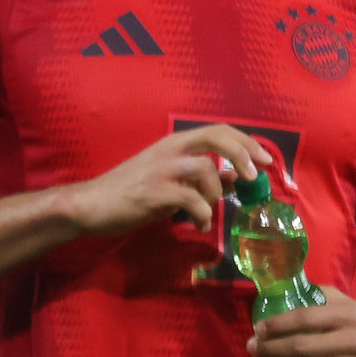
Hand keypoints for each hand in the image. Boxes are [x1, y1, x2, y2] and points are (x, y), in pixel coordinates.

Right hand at [59, 126, 271, 235]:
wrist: (91, 204)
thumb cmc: (128, 191)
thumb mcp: (169, 180)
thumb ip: (199, 179)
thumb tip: (235, 180)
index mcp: (173, 144)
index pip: (218, 130)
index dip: (246, 142)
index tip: (265, 160)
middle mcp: (169, 150)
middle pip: (216, 137)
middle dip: (242, 154)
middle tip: (254, 176)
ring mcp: (160, 169)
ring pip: (207, 170)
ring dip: (216, 193)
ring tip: (207, 211)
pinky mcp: (153, 192)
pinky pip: (193, 200)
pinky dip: (203, 215)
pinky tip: (199, 226)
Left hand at [250, 286, 355, 356]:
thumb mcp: (350, 306)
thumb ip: (322, 296)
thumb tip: (286, 290)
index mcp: (349, 316)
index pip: (303, 319)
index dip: (275, 325)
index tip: (257, 330)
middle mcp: (354, 342)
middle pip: (299, 347)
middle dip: (268, 349)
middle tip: (251, 349)